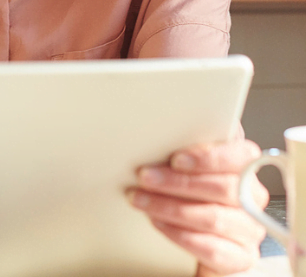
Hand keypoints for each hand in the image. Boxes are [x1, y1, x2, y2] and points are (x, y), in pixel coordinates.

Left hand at [130, 126, 268, 275]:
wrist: (191, 245)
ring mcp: (249, 230)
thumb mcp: (186, 170)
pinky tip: (158, 223)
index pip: (243, 156)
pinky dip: (180, 234)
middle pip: (225, 187)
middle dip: (178, 182)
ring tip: (141, 200)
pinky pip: (213, 248)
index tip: (175, 158)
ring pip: (214, 217)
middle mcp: (251, 200)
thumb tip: (157, 134)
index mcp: (243, 170)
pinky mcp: (240, 258)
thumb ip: (185, 153)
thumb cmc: (188, 198)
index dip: (210, 157)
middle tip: (145, 177)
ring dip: (170, 207)